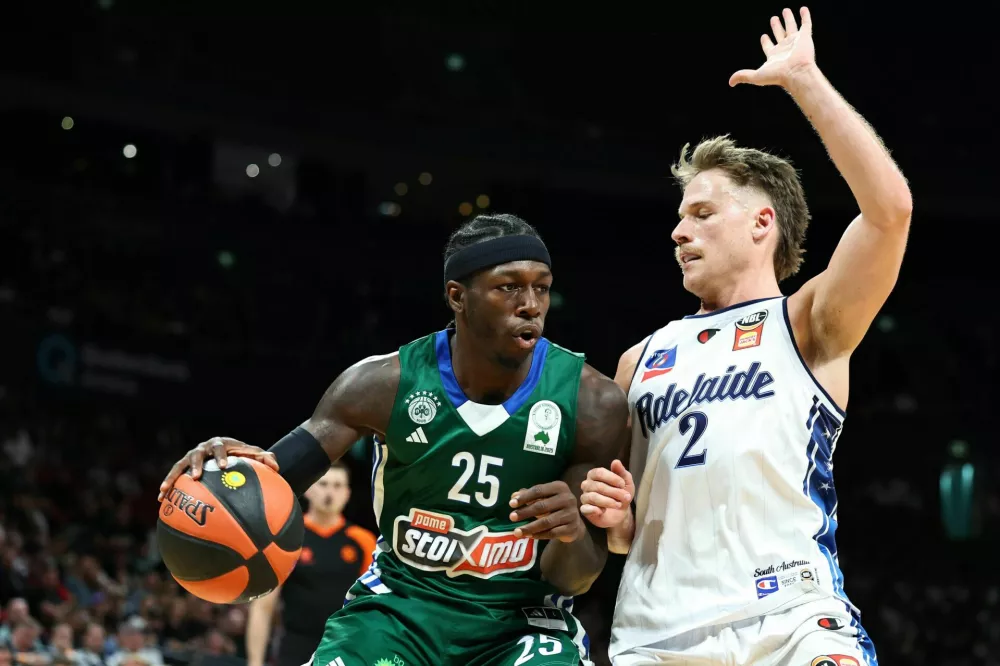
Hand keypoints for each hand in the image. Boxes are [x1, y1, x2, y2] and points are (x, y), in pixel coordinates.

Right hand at [157, 436, 278, 500]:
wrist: (227, 453)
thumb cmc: (243, 456)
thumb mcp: (254, 456)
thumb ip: (266, 459)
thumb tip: (276, 466)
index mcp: (221, 444)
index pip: (220, 448)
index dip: (221, 456)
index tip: (224, 466)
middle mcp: (203, 449)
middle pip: (197, 454)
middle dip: (196, 464)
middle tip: (196, 477)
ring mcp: (191, 457)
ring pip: (179, 465)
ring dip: (173, 477)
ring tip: (166, 490)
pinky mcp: (183, 467)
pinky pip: (173, 477)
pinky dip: (168, 486)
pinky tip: (161, 500)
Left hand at [508, 481, 586, 542]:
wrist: (574, 522)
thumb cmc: (554, 506)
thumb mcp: (543, 497)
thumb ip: (528, 496)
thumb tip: (513, 496)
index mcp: (560, 487)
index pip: (539, 490)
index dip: (524, 497)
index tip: (511, 504)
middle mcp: (568, 499)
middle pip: (542, 506)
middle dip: (525, 512)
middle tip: (511, 517)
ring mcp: (571, 514)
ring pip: (547, 522)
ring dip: (529, 527)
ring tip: (517, 532)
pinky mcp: (572, 528)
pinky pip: (552, 533)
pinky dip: (539, 535)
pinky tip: (529, 536)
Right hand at [580, 460, 633, 528]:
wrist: (620, 513)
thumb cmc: (621, 494)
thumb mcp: (626, 483)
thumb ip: (621, 472)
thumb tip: (616, 461)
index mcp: (594, 475)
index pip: (599, 472)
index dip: (612, 478)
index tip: (623, 484)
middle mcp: (587, 484)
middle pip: (597, 486)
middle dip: (614, 492)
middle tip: (626, 497)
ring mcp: (585, 497)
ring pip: (593, 497)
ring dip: (608, 501)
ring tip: (619, 505)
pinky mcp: (584, 510)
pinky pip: (585, 509)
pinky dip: (595, 510)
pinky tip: (603, 511)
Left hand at [730, 7, 815, 88]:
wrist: (796, 72)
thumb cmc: (778, 75)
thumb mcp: (756, 76)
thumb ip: (743, 76)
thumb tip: (730, 82)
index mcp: (774, 56)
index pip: (769, 46)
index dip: (765, 41)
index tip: (763, 36)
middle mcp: (785, 48)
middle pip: (779, 35)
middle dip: (776, 27)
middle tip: (773, 19)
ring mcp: (795, 42)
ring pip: (791, 27)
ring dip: (788, 19)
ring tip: (785, 11)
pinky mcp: (805, 37)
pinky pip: (806, 24)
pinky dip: (805, 16)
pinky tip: (803, 9)